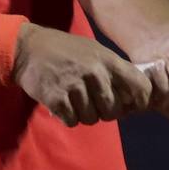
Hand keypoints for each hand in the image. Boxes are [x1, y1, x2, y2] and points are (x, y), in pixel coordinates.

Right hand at [12, 23, 151, 125]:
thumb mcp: (95, 51)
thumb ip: (114, 70)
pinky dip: (68, 116)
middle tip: (93, 102)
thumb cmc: (66, 49)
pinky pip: (72, 121)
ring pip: (92, 118)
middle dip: (105, 112)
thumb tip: (133, 97)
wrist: (28, 48)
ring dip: (84, 114)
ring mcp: (76, 87)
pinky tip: (63, 103)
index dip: (139, 101)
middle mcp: (95, 74)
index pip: (140, 87)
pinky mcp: (57, 99)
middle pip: (113, 111)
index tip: (132, 106)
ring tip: (74, 99)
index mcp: (109, 60)